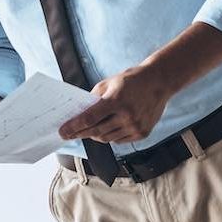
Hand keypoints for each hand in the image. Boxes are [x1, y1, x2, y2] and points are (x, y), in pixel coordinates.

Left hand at [59, 64, 173, 143]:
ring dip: (97, 135)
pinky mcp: (142, 133)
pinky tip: (110, 128)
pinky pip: (119, 140)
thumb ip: (94, 99)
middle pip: (97, 132)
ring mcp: (136, 126)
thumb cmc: (132, 80)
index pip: (90, 118)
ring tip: (91, 129)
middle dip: (82, 133)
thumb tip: (79, 114)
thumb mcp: (109, 83)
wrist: (159, 81)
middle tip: (71, 134)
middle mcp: (127, 115)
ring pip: (107, 139)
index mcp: (116, 100)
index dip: (74, 127)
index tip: (62, 132)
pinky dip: (111, 136)